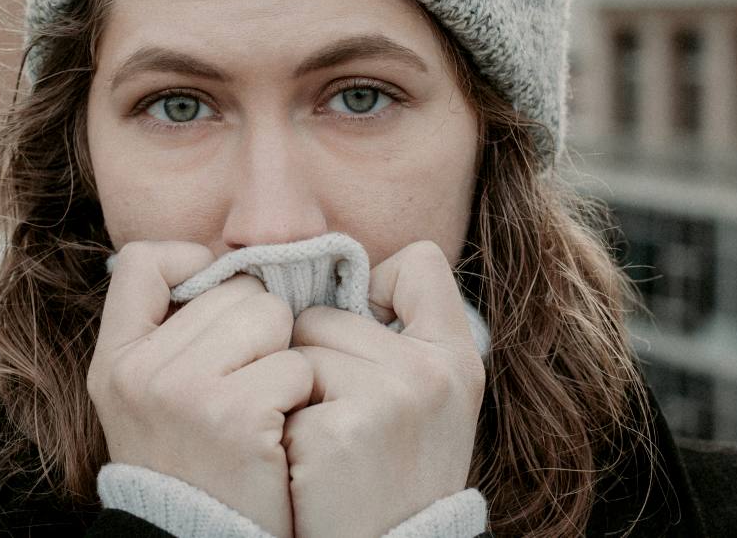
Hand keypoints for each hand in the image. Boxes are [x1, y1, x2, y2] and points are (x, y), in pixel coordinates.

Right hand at [88, 241, 313, 537]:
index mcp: (116, 360)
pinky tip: (279, 430)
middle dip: (259, 327)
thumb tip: (229, 267)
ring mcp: (186, 392)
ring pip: (272, 317)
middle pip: (234, 289)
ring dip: (284, 357)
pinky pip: (297, 364)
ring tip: (264, 404)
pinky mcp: (237, 416)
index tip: (216, 300)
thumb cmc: (192, 464)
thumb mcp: (148, 399)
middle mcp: (142, 370)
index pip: (145, 262)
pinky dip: (301, 395)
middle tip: (248, 381)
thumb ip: (171, 335)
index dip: (192, 264)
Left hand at [283, 241, 485, 537]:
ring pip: (295, 348)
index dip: (377, 288)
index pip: (418, 262)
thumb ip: (397, 334)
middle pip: (326, 311)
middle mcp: (432, 370)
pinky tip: (308, 465)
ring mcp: (391, 398)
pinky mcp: (342, 430)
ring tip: (323, 444)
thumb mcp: (423, 400)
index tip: (367, 334)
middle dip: (314, 357)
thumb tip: (330, 271)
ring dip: (292, 393)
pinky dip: (281, 427)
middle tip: (339, 419)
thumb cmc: (389, 475)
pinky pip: (279, 390)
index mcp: (457, 356)